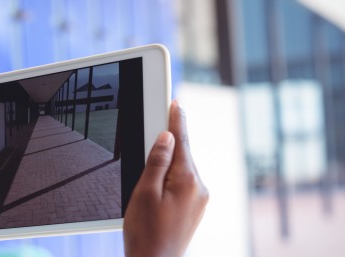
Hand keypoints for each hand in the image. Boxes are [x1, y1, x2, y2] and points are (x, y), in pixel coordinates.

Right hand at [123, 100, 208, 256]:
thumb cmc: (146, 233)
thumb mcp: (145, 192)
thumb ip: (157, 162)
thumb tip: (167, 137)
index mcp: (187, 181)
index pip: (182, 141)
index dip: (176, 120)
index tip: (176, 103)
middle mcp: (199, 189)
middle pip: (183, 154)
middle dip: (170, 142)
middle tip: (156, 126)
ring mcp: (200, 200)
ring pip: (183, 170)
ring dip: (169, 163)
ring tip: (150, 170)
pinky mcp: (195, 209)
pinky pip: (184, 183)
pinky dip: (172, 177)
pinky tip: (159, 186)